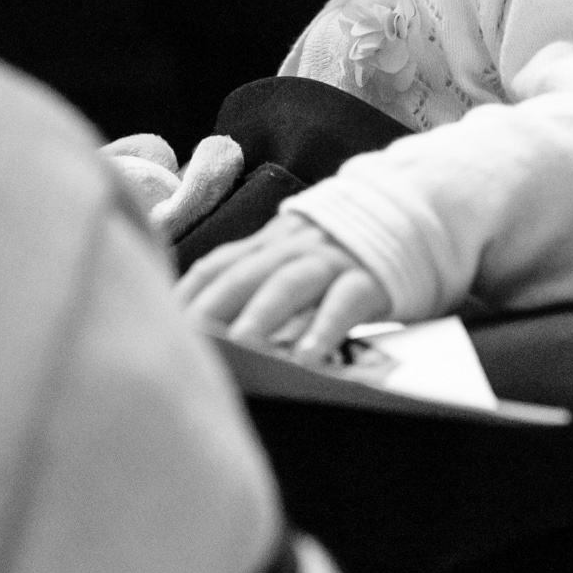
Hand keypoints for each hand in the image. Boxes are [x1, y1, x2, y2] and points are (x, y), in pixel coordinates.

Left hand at [176, 212, 390, 363]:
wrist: (413, 215)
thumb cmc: (341, 256)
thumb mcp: (294, 258)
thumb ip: (257, 281)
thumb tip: (202, 327)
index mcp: (269, 245)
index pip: (217, 266)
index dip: (186, 295)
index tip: (159, 326)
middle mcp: (294, 248)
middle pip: (244, 275)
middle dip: (213, 308)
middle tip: (187, 341)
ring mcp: (333, 260)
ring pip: (290, 284)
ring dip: (264, 314)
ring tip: (243, 346)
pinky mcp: (372, 278)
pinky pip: (346, 302)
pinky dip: (326, 328)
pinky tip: (310, 357)